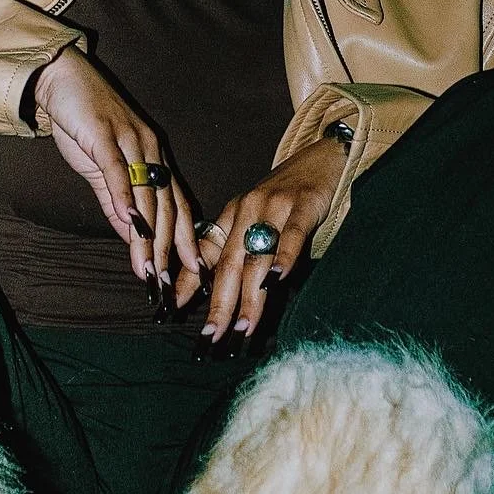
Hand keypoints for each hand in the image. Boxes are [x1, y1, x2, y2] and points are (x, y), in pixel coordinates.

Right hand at [31, 47, 201, 310]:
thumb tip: (131, 236)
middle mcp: (150, 150)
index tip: (190, 273)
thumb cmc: (83, 125)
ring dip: (148, 235)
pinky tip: (128, 221)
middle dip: (167, 249)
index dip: (185, 240)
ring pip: (146, 195)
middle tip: (166, 283)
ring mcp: (129, 141)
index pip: (176, 206)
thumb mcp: (101, 170)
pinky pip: (118, 169)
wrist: (62, 79)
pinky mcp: (105, 133)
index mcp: (154, 159)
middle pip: (166, 206)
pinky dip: (124, 196)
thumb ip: (115, 203)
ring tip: (148, 267)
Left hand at [181, 136, 348, 350]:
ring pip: (256, 258)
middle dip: (218, 303)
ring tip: (243, 327)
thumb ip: (240, 249)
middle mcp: (246, 211)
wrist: (323, 157)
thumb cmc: (288, 195)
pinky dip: (282, 258)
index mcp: (231, 215)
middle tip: (211, 336)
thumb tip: (221, 292)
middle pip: (227, 263)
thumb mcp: (256, 218)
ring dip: (249, 296)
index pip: (203, 253)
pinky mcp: (302, 205)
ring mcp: (273, 207)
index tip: (170, 309)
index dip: (186, 281)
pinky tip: (277, 280)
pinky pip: (290, 235)